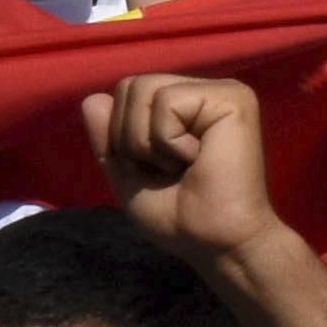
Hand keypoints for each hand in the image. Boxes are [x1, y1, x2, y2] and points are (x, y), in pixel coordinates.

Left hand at [85, 75, 292, 274]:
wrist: (215, 241)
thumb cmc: (179, 216)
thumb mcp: (129, 175)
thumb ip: (109, 139)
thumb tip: (92, 99)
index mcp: (187, 107)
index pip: (127, 93)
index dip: (121, 135)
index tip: (153, 169)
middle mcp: (206, 92)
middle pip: (131, 85)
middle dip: (130, 137)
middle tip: (167, 168)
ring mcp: (224, 92)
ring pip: (144, 91)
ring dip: (147, 141)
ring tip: (182, 165)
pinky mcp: (234, 100)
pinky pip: (167, 102)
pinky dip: (167, 140)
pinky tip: (197, 158)